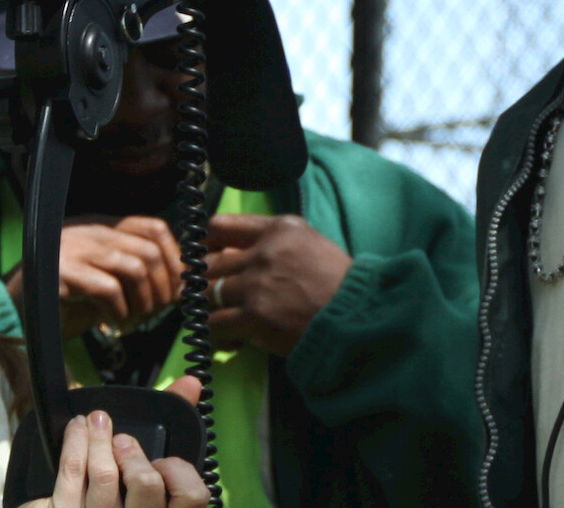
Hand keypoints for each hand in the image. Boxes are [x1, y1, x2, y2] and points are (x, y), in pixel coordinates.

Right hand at [6, 214, 183, 338]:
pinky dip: (119, 310)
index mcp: (100, 228)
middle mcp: (88, 232)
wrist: (10, 313)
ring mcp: (74, 249)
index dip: (175, 257)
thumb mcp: (103, 282)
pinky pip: (108, 288)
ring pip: (134, 267)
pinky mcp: (61, 272)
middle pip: (150, 250)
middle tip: (156, 312)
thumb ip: (135, 277)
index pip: (154, 227)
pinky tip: (110, 323)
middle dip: (163, 287)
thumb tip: (180, 287)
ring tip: (132, 320)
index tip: (177, 288)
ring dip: (143, 301)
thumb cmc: (62, 302)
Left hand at [20, 410, 209, 507]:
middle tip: (123, 440)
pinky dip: (75, 441)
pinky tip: (77, 427)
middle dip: (134, 452)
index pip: (191, 495)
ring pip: (105, 476)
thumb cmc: (126, 491)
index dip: (179, 472)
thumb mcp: (152, 467)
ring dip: (99, 439)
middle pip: (146, 484)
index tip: (164, 459)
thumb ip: (176, 424)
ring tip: (97, 423)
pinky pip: (71, 473)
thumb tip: (190, 384)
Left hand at [203, 214, 352, 356]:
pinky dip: (216, 333)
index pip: (219, 225)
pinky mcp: (256, 316)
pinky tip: (229, 338)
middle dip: (203, 281)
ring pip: (208, 293)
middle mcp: (264, 251)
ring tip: (214, 317)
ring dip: (207, 307)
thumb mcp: (310, 245)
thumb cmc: (340, 284)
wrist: (361, 319)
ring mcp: (258, 284)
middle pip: (209, 263)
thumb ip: (274, 242)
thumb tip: (234, 253)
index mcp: (279, 228)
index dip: (204, 243)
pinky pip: (216, 323)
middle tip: (202, 295)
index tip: (202, 256)